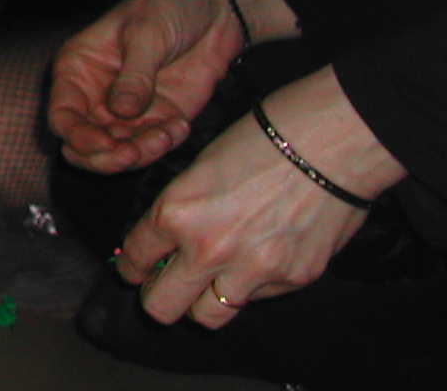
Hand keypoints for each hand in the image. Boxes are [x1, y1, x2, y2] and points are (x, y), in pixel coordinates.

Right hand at [48, 0, 294, 173]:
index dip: (78, 136)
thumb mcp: (147, 34)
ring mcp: (129, 111)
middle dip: (106, 157)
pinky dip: (165, 145)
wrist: (216, 4)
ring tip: (167, 133)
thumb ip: (135, 76)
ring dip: (141, 153)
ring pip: (119, 153)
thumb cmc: (167, 4)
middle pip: (84, 144)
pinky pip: (153, 147)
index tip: (107, 144)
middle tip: (133, 153)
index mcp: (79, 69)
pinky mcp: (160, 118)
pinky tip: (181, 125)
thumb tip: (121, 113)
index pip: (62, 115)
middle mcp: (97, 95)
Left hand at [116, 66, 402, 327]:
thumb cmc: (258, 142)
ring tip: (208, 285)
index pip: (135, 259)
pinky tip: (258, 258)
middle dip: (156, 298)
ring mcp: (252, 272)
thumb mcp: (197, 170)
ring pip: (208, 317)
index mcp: (177, 214)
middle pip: (162, 307)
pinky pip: (256, 299)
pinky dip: (249, 286)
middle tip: (163, 288)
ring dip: (201, 303)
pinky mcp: (292, 281)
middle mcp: (209, 250)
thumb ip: (178, 213)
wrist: (327, 144)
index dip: (130, 267)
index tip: (134, 270)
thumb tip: (162, 246)